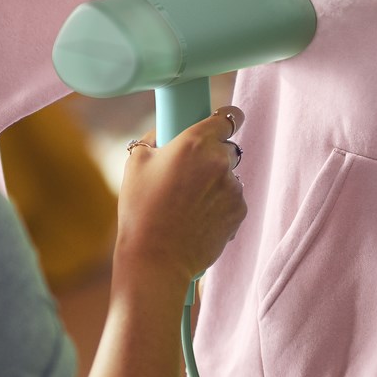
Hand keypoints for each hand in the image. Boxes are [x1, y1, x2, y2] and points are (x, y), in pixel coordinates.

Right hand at [114, 106, 247, 286]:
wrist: (156, 259)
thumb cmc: (141, 210)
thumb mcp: (136, 163)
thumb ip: (155, 138)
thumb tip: (165, 132)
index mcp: (196, 143)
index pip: (229, 117)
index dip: (226, 120)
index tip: (222, 125)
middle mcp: (220, 161)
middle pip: (228, 148)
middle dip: (213, 156)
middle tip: (190, 174)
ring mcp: (234, 187)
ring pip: (230, 175)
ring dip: (216, 182)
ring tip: (189, 203)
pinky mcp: (240, 211)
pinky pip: (233, 198)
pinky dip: (220, 204)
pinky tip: (198, 217)